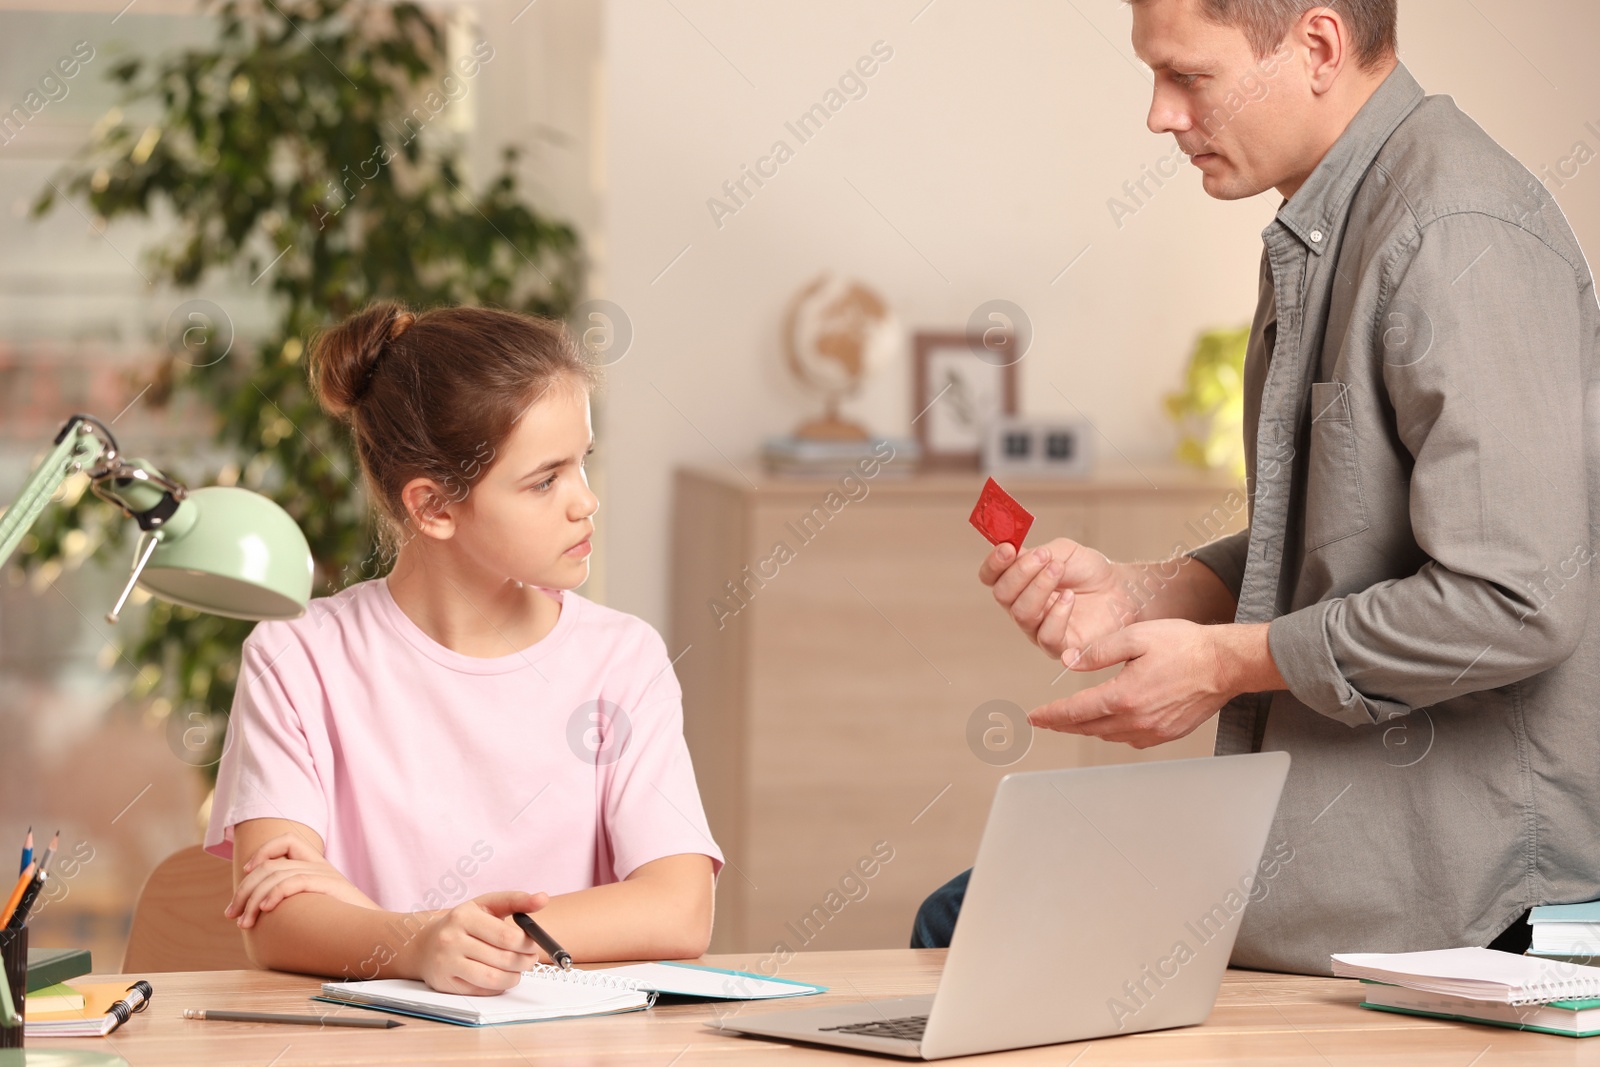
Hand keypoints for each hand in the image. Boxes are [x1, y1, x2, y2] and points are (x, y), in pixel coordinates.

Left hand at [224, 833, 378, 927]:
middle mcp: (320, 865)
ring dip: (253, 899)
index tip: (246, 875)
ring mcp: (326, 874)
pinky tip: (266, 910)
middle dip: (245, 888)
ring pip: (276, 874)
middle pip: (270, 863)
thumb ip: (298, 900)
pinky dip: (274, 894)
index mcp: (318, 865)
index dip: (262, 852)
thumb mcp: (319, 906)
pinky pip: (294, 881)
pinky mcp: (330, 886)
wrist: (378, 933)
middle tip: (232, 914)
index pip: (286, 840)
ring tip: (244, 923)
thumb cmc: (346, 926)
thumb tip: (262, 911)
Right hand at [407, 891, 549, 994]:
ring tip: (519, 969)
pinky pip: (482, 991)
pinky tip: (501, 977)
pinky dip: (498, 986)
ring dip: (514, 977)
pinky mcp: (446, 984)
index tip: (535, 944)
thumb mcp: (486, 905)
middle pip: (502, 959)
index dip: (527, 943)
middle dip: (525, 961)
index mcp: (464, 917)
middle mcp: (451, 940)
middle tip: (531, 959)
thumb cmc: (463, 923)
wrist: (425, 944)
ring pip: (493, 979)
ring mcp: (447, 964)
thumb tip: (542, 898)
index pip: (506, 936)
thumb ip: (516, 900)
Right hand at [979, 539, 1141, 659]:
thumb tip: (1011, 550)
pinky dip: (1057, 614)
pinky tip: (1070, 597)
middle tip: (1045, 557)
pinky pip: (1046, 636)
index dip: (994, 564)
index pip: (990, 577)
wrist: (1120, 588)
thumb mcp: (1060, 551)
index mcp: (1017, 583)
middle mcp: (1022, 607)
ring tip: (1059, 571)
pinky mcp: (1060, 647)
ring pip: (1022, 614)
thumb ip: (1034, 552)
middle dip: (1021, 572)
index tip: (1007, 549)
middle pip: (1002, 595)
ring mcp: (1038, 629)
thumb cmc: (1088, 570)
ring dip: (1039, 588)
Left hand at [1027, 619, 1259, 747]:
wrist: (1225, 663)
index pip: (1075, 712)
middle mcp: (1137, 720)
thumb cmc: (1186, 646)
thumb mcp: (1135, 637)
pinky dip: (1114, 732)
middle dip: (1063, 725)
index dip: (1050, 715)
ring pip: (1108, 736)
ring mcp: (1153, 730)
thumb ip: (1098, 651)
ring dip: (1088, 729)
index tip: (1034, 717)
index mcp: (1124, 696)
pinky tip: (1110, 722)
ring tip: (1073, 720)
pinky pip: (1130, 739)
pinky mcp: (1167, 733)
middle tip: (1046, 721)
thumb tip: (1069, 662)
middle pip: (1088, 728)